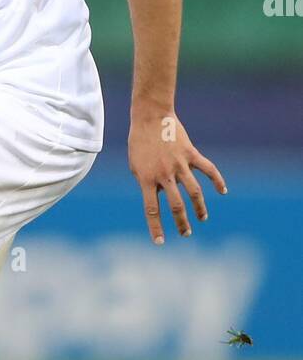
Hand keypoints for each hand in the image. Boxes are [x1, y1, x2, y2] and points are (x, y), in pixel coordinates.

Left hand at [128, 111, 226, 243]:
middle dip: (182, 223)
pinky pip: (208, 169)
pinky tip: (223, 191)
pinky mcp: (191, 154)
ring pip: (194, 191)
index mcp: (147, 179)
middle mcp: (164, 174)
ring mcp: (179, 164)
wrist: (150, 116)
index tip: (160, 242)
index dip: (156, 227)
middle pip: (177, 205)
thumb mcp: (136, 165)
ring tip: (202, 219)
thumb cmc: (139, 142)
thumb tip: (161, 197)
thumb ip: (147, 182)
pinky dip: (217, 180)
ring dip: (200, 208)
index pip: (151, 209)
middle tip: (186, 234)